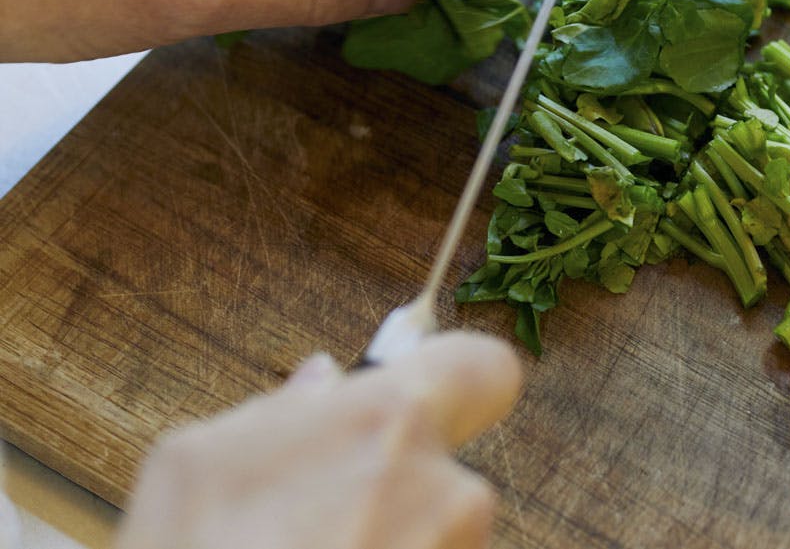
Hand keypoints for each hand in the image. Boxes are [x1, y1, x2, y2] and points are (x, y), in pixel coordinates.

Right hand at [115, 332, 522, 548]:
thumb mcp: (195, 464)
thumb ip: (280, 409)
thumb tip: (323, 381)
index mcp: (393, 422)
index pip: (485, 369)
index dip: (456, 379)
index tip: (420, 398)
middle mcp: (449, 494)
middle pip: (447, 469)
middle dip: (398, 485)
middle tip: (318, 516)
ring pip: (438, 536)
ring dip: (392, 542)